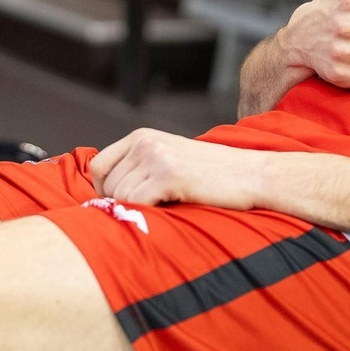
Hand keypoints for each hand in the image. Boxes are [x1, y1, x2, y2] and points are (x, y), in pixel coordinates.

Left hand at [89, 129, 264, 209]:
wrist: (251, 175)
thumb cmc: (213, 175)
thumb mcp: (169, 158)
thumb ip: (140, 167)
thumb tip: (106, 194)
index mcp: (142, 136)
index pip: (97, 165)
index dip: (102, 190)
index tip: (119, 204)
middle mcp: (145, 142)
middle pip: (107, 185)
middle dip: (120, 204)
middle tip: (148, 212)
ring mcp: (156, 157)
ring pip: (119, 196)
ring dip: (135, 211)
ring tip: (163, 210)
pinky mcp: (168, 175)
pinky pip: (136, 203)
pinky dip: (145, 214)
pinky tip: (168, 211)